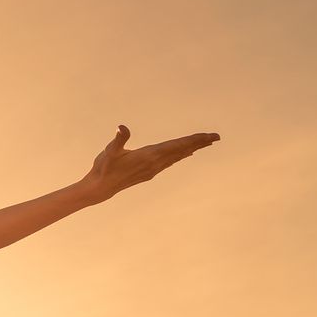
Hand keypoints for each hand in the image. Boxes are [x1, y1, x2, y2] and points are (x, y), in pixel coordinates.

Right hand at [81, 125, 220, 202]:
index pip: (176, 146)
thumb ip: (118, 139)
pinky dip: (180, 155)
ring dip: (191, 148)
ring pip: (177, 157)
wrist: (100, 188)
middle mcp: (154, 164)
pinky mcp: (149, 172)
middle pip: (181, 151)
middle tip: (216, 137)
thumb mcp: (109, 152)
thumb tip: (122, 127)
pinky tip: (185, 153)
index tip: (208, 136)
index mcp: (148, 156)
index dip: (193, 140)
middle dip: (199, 143)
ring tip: (205, 143)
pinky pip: (170, 162)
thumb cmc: (103, 168)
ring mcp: (153, 169)